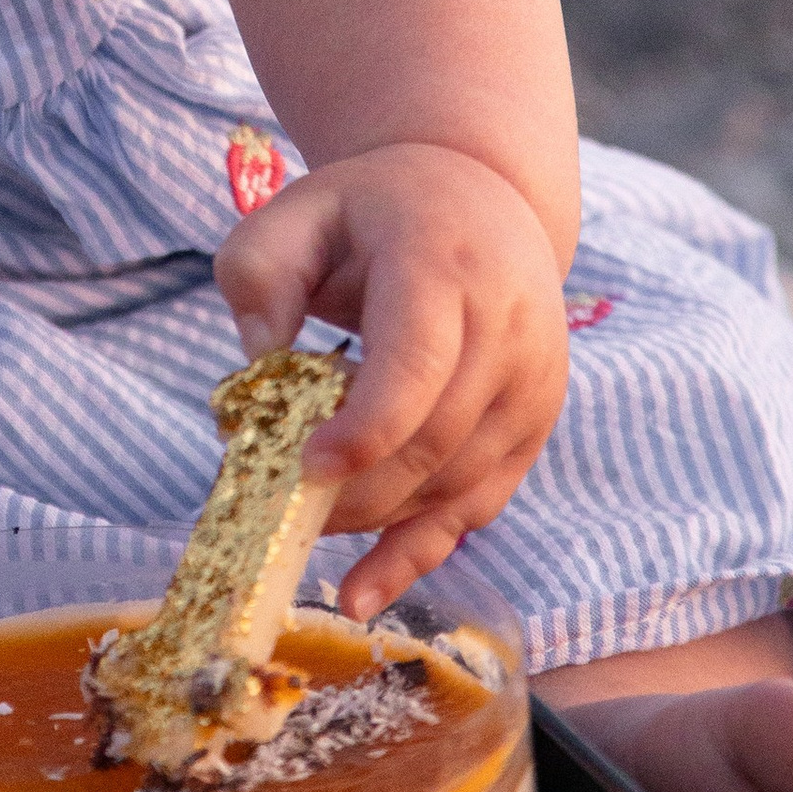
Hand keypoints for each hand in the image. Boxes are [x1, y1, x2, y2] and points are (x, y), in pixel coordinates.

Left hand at [215, 138, 568, 613]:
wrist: (483, 197)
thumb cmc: (372, 211)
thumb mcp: (298, 210)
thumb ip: (260, 274)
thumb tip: (257, 366)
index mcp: (445, 265)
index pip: (417, 367)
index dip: (366, 430)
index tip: (306, 468)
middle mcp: (508, 328)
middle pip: (434, 440)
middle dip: (355, 490)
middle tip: (279, 506)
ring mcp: (533, 382)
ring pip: (456, 484)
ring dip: (377, 521)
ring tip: (303, 528)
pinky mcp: (535, 424)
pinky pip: (481, 507)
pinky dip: (420, 555)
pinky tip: (361, 594)